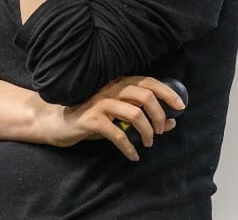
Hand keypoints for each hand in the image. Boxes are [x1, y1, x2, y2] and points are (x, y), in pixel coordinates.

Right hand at [43, 76, 184, 161]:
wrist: (56, 123)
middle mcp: (109, 89)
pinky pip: (118, 134)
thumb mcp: (117, 116)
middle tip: (160, 131)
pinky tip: (133, 156)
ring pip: (135, 113)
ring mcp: (100, 103)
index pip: (148, 81)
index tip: (181, 106)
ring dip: (147, 132)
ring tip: (148, 143)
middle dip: (159, 115)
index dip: (167, 92)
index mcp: (117, 83)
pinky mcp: (91, 119)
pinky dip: (129, 147)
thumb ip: (142, 117)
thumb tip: (172, 122)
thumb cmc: (90, 118)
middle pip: (145, 96)